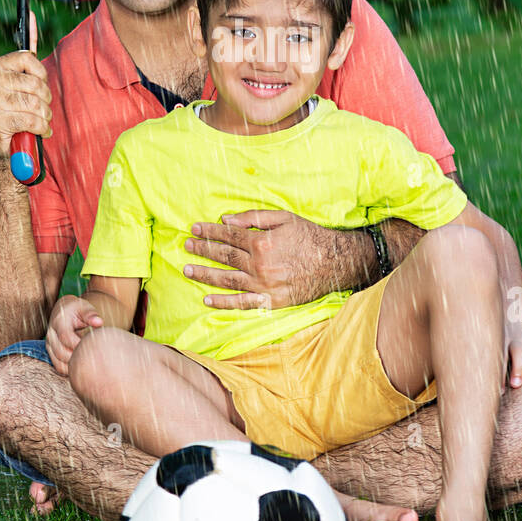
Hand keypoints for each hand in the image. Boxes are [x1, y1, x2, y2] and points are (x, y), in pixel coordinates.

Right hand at [0, 11, 51, 159]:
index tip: (40, 85)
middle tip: (42, 108)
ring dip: (44, 116)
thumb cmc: (20, 106)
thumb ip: (28, 47)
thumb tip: (30, 14)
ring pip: (34, 103)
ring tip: (40, 121)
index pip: (28, 59)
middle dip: (46, 99)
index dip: (41, 75)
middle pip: (34, 83)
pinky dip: (40, 128)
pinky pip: (29, 120)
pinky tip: (37, 131)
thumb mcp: (25, 75)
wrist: (7, 142)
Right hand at [46, 294, 102, 376]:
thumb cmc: (77, 310)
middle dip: (77, 357)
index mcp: (59, 322)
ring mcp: (49, 344)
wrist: (64, 311)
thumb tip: (99, 322)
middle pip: (61, 352)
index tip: (92, 347)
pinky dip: (69, 370)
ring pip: (58, 362)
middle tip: (93, 358)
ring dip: (73, 366)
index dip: (78, 344)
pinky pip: (58, 366)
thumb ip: (91, 315)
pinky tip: (81, 368)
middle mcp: (51, 334)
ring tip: (88, 364)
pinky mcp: (51, 352)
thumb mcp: (84, 308)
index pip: (65, 337)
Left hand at [183, 210, 336, 310]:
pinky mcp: (271, 301)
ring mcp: (264, 285)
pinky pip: (242, 303)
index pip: (228, 236)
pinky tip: (207, 299)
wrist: (335, 263)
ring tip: (187, 269)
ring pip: (227, 280)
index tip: (194, 229)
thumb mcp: (284, 218)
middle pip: (224, 257)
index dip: (209, 232)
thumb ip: (254, 217)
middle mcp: (259, 265)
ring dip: (205, 274)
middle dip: (202, 250)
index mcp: (261, 242)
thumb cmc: (310, 236)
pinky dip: (223, 302)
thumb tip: (226, 220)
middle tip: (187, 246)